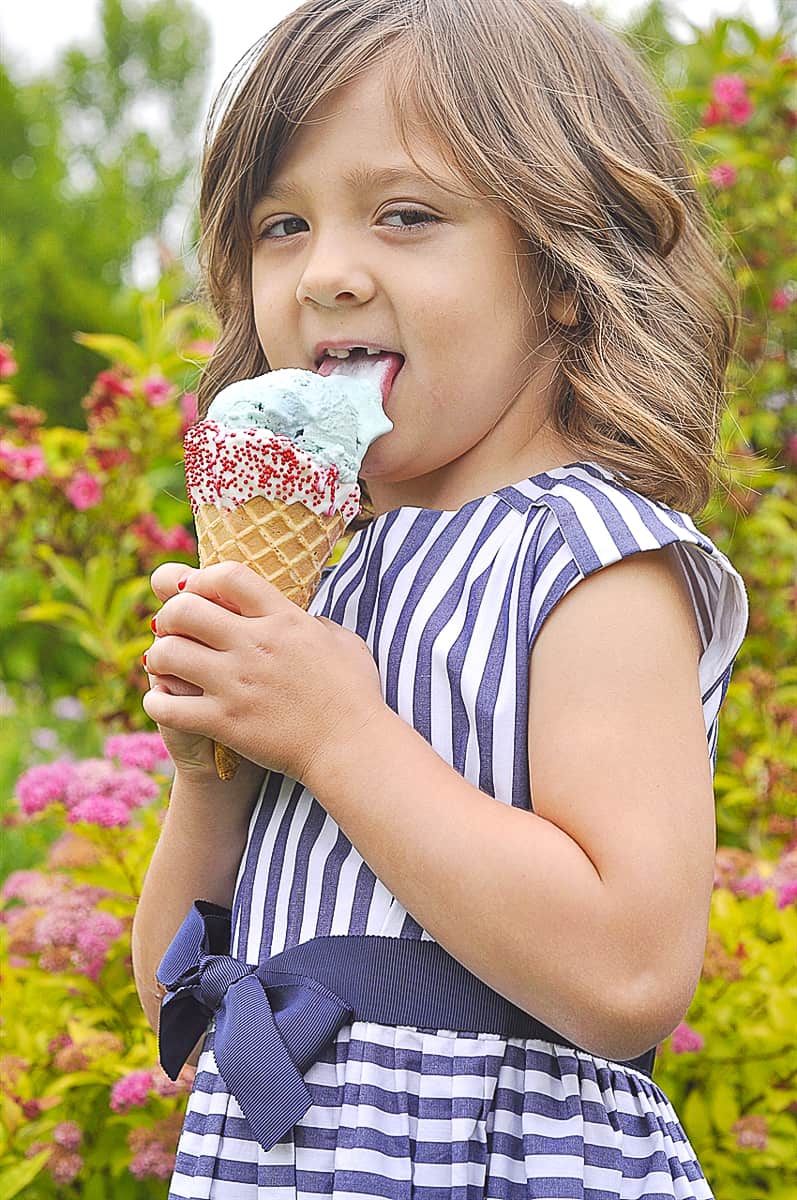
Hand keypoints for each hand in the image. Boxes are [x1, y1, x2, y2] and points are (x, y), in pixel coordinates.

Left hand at [142, 561, 385, 786]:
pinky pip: (167, 705)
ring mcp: (236, 683)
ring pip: (167, 653)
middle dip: (170, 615)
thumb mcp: (344, 642)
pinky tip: (163, 703)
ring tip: (164, 666)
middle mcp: (255, 645)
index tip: (196, 592)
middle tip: (172, 630)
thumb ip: (316, 623)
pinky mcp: (224, 721)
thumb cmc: (355, 696)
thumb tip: (303, 618)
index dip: (202, 578)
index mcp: (284, 619)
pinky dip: (156, 702)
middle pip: (184, 608)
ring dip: (158, 657)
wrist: (351, 748)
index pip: (228, 576)